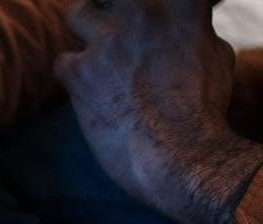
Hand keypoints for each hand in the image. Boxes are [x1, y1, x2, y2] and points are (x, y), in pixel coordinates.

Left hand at [55, 0, 262, 223]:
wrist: (179, 155)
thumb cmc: (203, 113)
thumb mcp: (214, 57)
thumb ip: (190, 31)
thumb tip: (180, 28)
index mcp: (180, 5)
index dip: (157, 8)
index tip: (153, 30)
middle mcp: (141, 12)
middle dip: (112, 7)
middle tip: (117, 28)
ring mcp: (107, 40)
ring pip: (77, 13)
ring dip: (85, 31)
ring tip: (96, 53)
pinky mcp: (80, 72)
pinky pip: (62, 62)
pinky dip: (72, 75)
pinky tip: (85, 90)